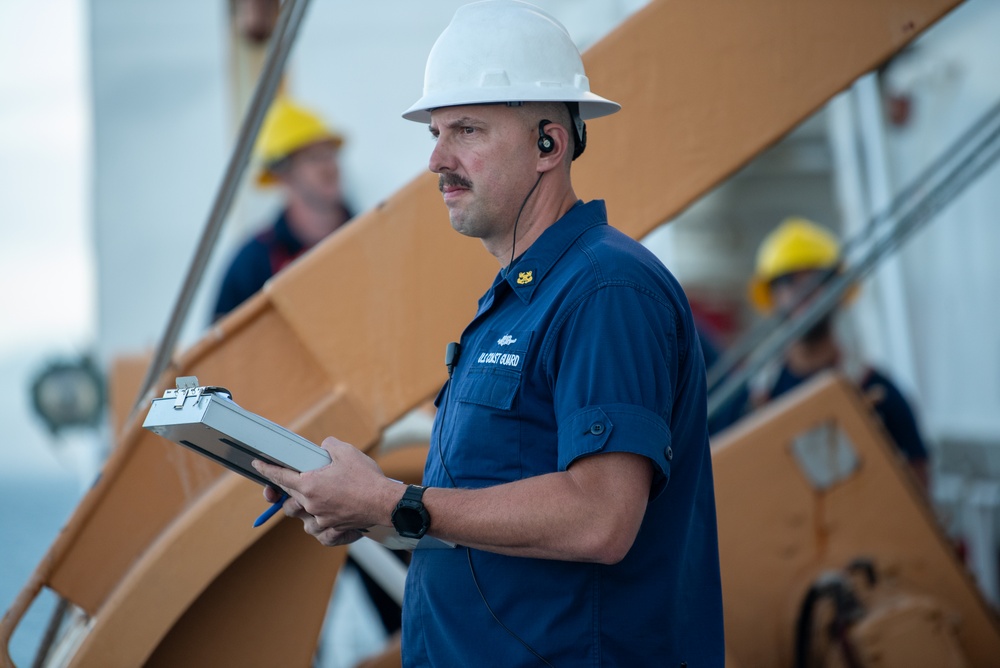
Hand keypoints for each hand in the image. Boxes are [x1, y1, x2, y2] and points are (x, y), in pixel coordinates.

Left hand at [252, 436, 400, 546]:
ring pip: (303, 521)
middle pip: (289, 503)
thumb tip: (323, 449)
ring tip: (315, 504)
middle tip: (296, 487)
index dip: (266, 469)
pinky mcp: (335, 530)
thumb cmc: (366, 477)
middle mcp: (312, 505)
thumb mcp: (346, 452)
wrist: (386, 502)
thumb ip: (328, 447)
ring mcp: (322, 520)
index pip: (280, 477)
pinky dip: (321, 530)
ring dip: (305, 513)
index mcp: (310, 484)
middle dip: (288, 495)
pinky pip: (321, 535)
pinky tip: (328, 522)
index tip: (257, 465)